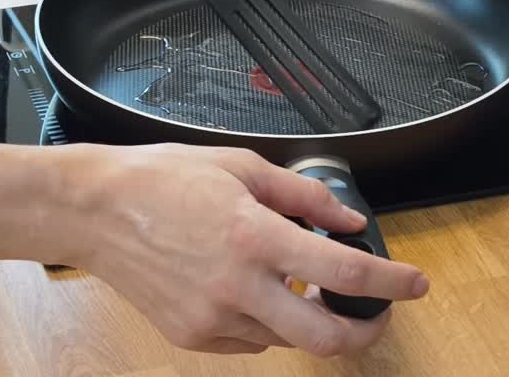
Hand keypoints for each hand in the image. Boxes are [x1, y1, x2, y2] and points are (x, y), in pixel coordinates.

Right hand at [60, 144, 428, 355]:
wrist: (94, 211)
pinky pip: (250, 340)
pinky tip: (253, 289)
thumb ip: (305, 197)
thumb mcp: (242, 168)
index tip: (415, 283)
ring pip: (287, 339)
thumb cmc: (161, 180)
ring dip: (308, 318)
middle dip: (366, 332)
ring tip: (298, 282)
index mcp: (252, 235)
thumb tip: (348, 220)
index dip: (392, 283)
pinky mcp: (192, 336)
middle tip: (378, 314)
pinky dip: (267, 320)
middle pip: (325, 339)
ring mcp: (211, 318)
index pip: (344, 274)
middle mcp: (236, 285)